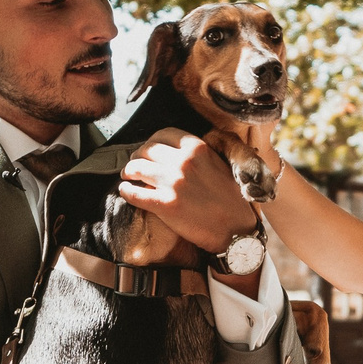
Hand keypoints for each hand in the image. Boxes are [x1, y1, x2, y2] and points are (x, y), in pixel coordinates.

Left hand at [116, 135, 257, 257]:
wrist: (236, 229)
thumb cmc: (231, 199)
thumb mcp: (219, 165)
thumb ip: (198, 156)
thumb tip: (175, 154)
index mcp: (197, 148)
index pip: (164, 134)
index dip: (152, 141)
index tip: (149, 149)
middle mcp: (183, 161)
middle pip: (147, 150)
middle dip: (137, 156)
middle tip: (135, 164)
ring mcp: (173, 182)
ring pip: (136, 169)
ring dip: (128, 172)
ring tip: (128, 176)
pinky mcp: (165, 205)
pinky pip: (134, 194)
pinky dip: (126, 191)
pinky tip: (125, 191)